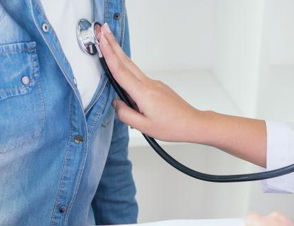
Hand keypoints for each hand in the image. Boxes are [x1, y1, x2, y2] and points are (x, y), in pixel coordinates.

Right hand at [97, 23, 208, 142]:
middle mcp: (149, 84)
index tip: (101, 40)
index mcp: (143, 93)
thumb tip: (116, 103)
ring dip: (120, 56)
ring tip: (109, 45)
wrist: (192, 123)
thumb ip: (125, 114)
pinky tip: (125, 76)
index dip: (108, 54)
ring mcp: (154, 84)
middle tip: (102, 30)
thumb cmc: (172, 126)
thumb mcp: (144, 127)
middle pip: (126, 62)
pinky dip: (129, 73)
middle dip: (113, 45)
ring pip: (133, 69)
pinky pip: (139, 79)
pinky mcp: (158, 87)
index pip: (120, 70)